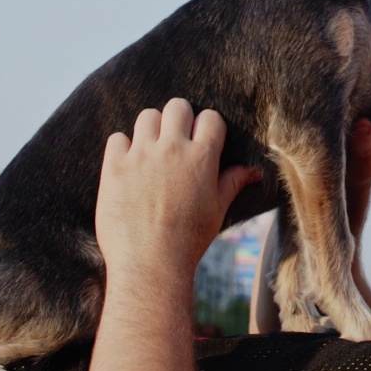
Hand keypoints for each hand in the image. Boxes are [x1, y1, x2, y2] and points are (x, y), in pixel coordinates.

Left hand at [96, 99, 260, 283]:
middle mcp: (172, 150)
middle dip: (179, 119)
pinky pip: (117, 138)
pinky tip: (129, 165)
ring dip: (151, 129)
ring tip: (151, 150)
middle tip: (176, 139)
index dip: (207, 127)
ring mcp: (141, 156)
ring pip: (146, 116)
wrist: (150, 264)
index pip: (210, 117)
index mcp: (202, 158)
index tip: (201, 141)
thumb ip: (233, 182)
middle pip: (177, 106)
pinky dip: (123, 147)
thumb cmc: (189, 239)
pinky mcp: (114, 168)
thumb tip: (256, 171)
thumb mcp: (217, 209)